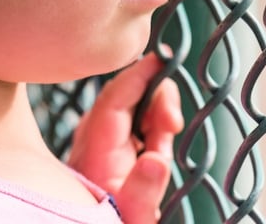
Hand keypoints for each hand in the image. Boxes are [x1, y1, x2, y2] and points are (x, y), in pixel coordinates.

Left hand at [68, 53, 182, 223]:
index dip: (140, 72)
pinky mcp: (105, 149)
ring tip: (164, 142)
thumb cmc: (115, 222)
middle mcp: (91, 139)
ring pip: (129, 108)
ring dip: (155, 117)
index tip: (164, 58)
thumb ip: (144, 189)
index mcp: (96, 149)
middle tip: (174, 124)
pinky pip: (129, 122)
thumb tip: (156, 159)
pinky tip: (156, 147)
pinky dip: (149, 127)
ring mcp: (96, 142)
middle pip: (124, 96)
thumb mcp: (132, 214)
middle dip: (156, 98)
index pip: (115, 95)